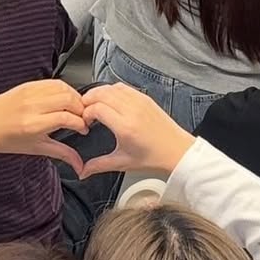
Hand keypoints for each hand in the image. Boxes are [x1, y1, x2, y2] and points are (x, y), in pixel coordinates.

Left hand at [0, 80, 88, 176]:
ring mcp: (29, 93)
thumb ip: (62, 153)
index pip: (67, 118)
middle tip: (83, 118)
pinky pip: (54, 82)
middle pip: (69, 99)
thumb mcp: (36, 149)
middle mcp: (32, 106)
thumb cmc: (6, 140)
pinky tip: (65, 98)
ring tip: (76, 108)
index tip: (84, 129)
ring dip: (75, 97)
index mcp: (33, 125)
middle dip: (81, 109)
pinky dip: (64, 88)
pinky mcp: (28, 84)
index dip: (81, 123)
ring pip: (64, 88)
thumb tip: (79, 164)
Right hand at [79, 83, 194, 178]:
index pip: (97, 108)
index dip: (85, 113)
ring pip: (112, 87)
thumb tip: (82, 171)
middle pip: (102, 93)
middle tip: (83, 111)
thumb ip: (99, 165)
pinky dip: (112, 90)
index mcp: (125, 126)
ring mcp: (140, 101)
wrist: (176, 150)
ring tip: (94, 105)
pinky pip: (124, 87)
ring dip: (99, 93)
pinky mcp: (145, 98)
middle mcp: (132, 110)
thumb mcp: (122, 163)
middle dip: (88, 100)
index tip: (85, 122)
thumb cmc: (153, 157)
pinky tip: (109, 100)